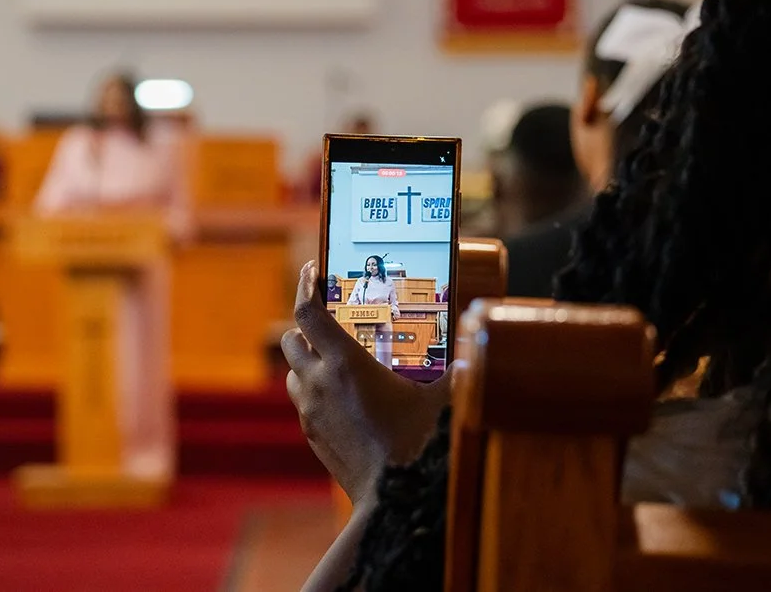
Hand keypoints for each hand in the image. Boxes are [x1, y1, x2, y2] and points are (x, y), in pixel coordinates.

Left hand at [282, 261, 450, 506]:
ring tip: (337, 358)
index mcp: (344, 364)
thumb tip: (479, 334)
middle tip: (330, 317)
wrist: (392, 502)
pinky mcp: (310, 434)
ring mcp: (310, 411)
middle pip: (292, 337)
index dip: (306, 284)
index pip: (308, 312)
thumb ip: (457, 363)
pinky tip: (342, 396)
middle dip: (305, 324)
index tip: (313, 269)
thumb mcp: (442, 397)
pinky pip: (302, 401)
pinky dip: (313, 389)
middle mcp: (318, 383)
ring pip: (292, 371)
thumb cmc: (419, 445)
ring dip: (307, 359)